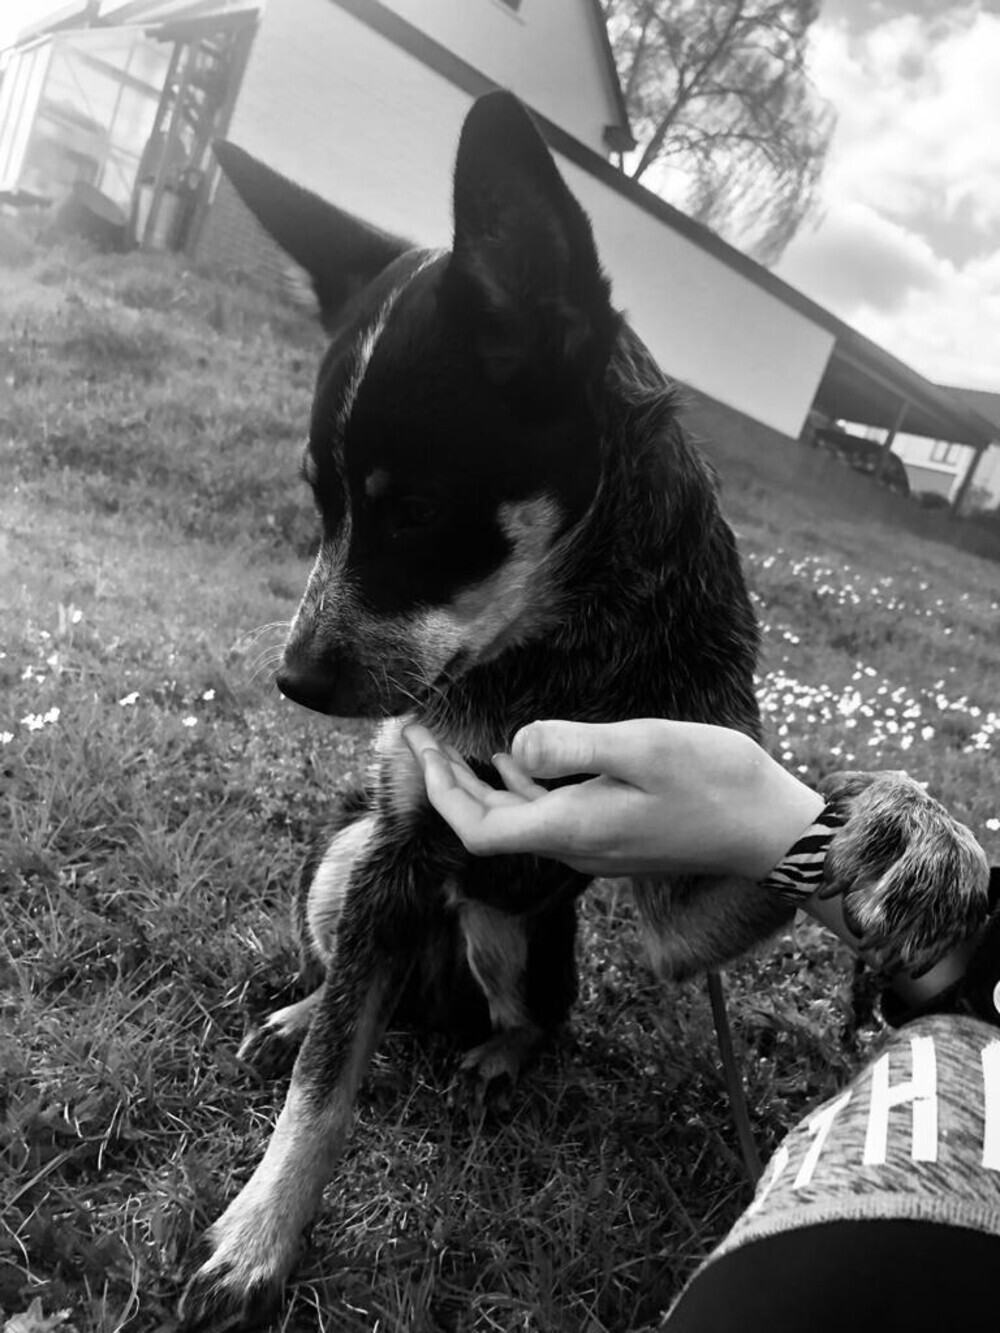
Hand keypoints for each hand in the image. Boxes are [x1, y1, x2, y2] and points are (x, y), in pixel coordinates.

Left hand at [403, 719, 824, 880]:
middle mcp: (575, 846)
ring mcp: (595, 845)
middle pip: (490, 826)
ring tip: (454, 744)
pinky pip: (548, 815)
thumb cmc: (717, 782)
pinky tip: (518, 759)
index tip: (418, 743)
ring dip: (480, 786)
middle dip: (448, 784)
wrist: (773, 831)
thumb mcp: (646, 748)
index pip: (478, 827)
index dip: (439, 791)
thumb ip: (575, 745)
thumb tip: (513, 745)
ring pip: (517, 821)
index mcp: (572, 828)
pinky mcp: (615, 836)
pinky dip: (520, 787)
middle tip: (422, 736)